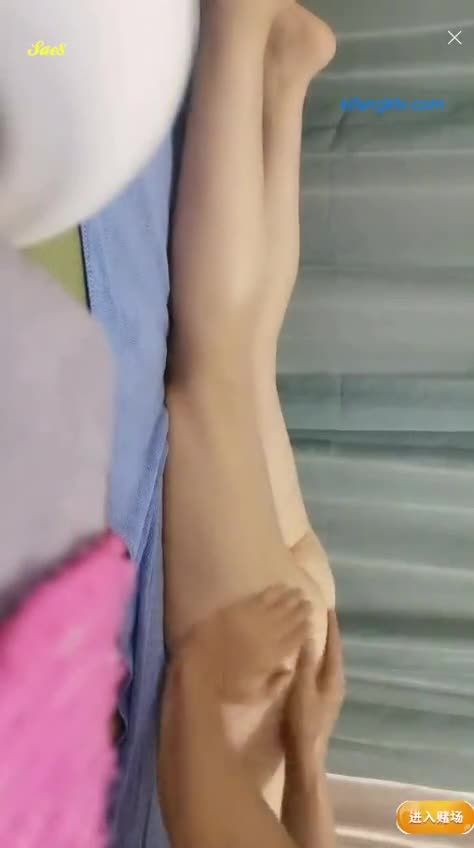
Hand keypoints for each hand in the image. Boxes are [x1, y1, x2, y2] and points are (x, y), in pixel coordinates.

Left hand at [180, 585, 312, 703]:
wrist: (197, 667)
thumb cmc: (225, 685)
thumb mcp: (254, 695)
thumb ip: (276, 684)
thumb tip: (289, 668)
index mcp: (273, 655)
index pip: (296, 638)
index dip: (305, 628)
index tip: (311, 622)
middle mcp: (268, 634)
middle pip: (291, 618)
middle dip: (302, 610)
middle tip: (309, 603)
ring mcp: (253, 619)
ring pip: (279, 605)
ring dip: (292, 598)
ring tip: (300, 592)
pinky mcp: (239, 609)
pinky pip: (262, 596)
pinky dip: (274, 591)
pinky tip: (281, 586)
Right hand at [283, 611, 344, 768]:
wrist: (305, 756)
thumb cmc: (303, 720)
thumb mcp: (302, 687)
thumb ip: (306, 661)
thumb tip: (310, 634)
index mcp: (334, 678)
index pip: (335, 646)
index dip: (332, 627)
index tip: (328, 607)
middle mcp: (335, 685)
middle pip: (333, 654)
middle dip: (326, 635)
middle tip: (316, 616)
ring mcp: (328, 696)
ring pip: (325, 664)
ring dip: (319, 649)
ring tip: (309, 633)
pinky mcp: (319, 704)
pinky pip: (318, 674)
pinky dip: (313, 662)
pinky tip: (302, 662)